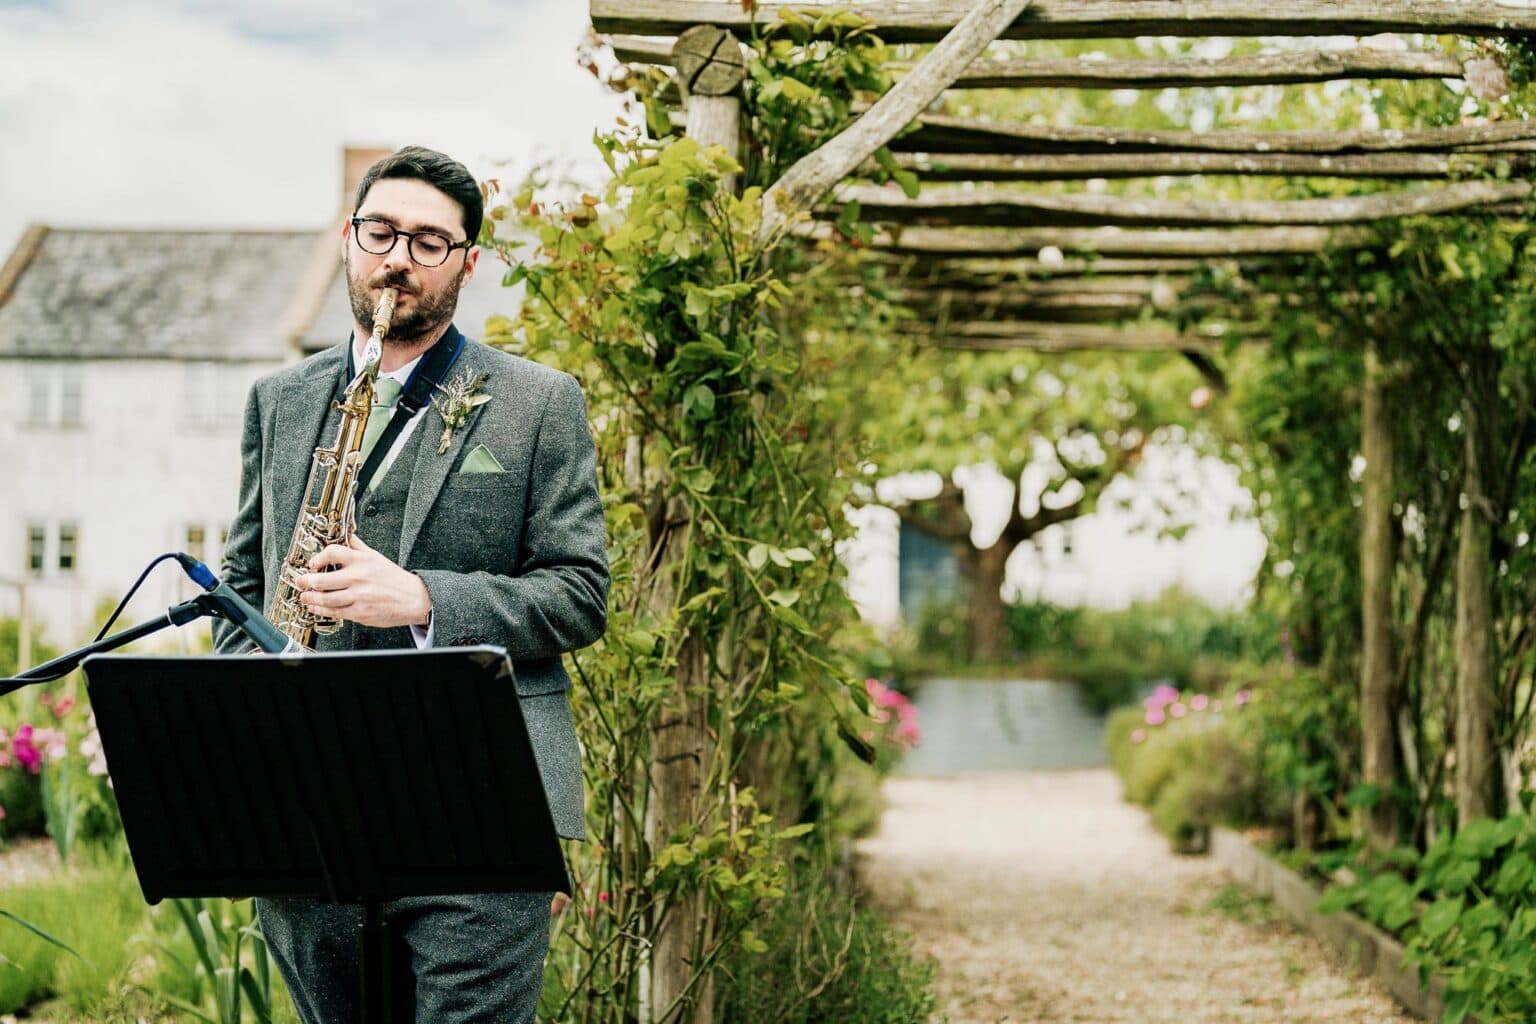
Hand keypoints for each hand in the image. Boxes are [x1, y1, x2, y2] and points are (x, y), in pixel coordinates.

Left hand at [297, 533, 431, 628]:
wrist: (414, 599)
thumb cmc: (394, 579)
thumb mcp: (376, 557)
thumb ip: (358, 546)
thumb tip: (345, 534)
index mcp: (362, 561)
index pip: (333, 553)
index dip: (318, 558)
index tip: (312, 563)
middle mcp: (359, 578)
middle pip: (322, 580)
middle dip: (305, 582)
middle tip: (300, 582)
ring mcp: (358, 597)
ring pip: (325, 599)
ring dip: (310, 598)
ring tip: (304, 597)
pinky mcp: (359, 613)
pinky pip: (334, 612)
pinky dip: (321, 610)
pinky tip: (316, 608)